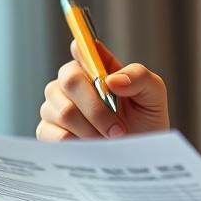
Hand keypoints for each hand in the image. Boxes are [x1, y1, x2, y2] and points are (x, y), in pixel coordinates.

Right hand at [36, 40, 169, 140]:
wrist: (140, 154)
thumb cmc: (146, 119)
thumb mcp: (153, 94)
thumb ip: (138, 77)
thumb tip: (113, 80)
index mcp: (94, 66)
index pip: (81, 47)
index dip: (83, 50)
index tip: (96, 64)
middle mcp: (70, 82)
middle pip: (70, 81)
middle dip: (97, 108)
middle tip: (118, 129)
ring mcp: (55, 105)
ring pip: (64, 111)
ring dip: (92, 130)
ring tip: (109, 140)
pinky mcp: (47, 130)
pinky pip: (51, 133)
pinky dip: (76, 143)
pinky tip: (91, 147)